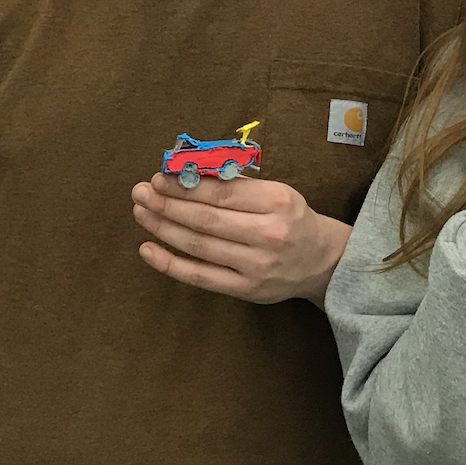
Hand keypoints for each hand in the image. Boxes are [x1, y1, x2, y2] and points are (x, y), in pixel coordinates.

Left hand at [133, 174, 350, 305]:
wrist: (323, 262)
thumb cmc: (292, 220)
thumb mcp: (278, 193)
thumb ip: (239, 186)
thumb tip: (188, 174)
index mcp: (277, 202)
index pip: (222, 192)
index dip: (186, 185)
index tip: (160, 177)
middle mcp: (268, 234)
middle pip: (206, 219)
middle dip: (168, 204)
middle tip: (141, 192)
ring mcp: (256, 266)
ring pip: (199, 245)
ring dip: (163, 228)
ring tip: (141, 212)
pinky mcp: (245, 290)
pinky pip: (200, 276)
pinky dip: (170, 264)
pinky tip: (148, 249)